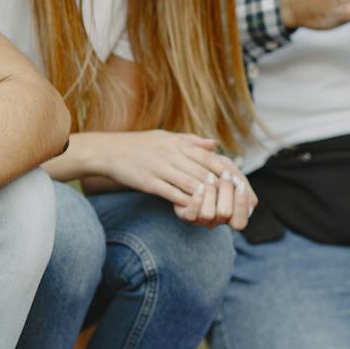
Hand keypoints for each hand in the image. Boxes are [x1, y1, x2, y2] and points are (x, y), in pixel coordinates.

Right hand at [96, 131, 242, 206]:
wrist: (108, 151)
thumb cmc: (139, 145)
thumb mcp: (167, 137)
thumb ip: (192, 141)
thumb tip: (214, 144)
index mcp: (180, 144)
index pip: (211, 158)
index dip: (229, 172)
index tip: (241, 185)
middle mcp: (173, 154)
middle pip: (205, 172)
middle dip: (224, 189)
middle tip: (238, 203)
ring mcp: (161, 168)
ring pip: (191, 184)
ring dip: (208, 198)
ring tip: (221, 209)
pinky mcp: (149, 182)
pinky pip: (171, 194)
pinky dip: (185, 203)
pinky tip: (195, 211)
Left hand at [173, 164, 258, 232]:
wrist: (193, 164)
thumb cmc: (217, 169)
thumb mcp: (233, 172)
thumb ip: (243, 186)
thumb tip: (252, 204)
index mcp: (232, 216)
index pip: (240, 222)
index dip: (241, 204)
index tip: (240, 183)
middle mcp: (216, 221)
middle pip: (225, 214)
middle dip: (227, 191)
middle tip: (225, 174)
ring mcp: (200, 220)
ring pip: (208, 214)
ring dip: (211, 193)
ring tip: (209, 176)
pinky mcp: (185, 215)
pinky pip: (191, 215)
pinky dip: (197, 200)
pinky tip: (200, 186)